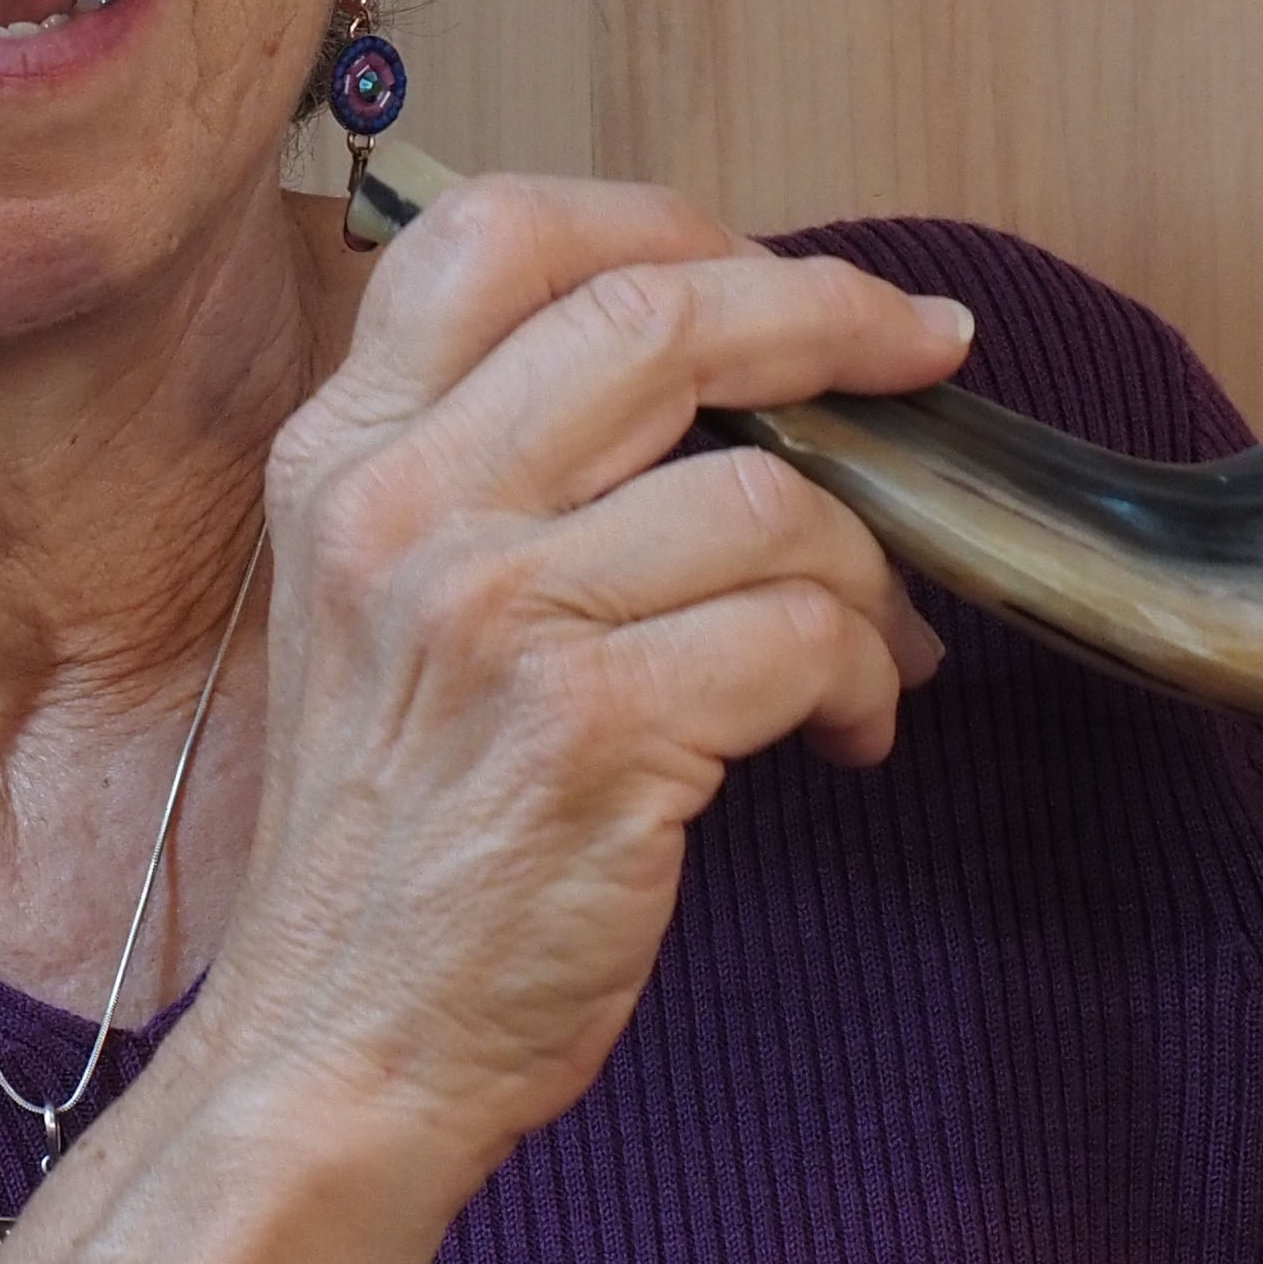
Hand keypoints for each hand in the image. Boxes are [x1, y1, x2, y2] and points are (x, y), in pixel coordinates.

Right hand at [210, 177, 973, 1187]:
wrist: (337, 1046)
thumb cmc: (389, 838)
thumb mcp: (377, 608)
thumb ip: (490, 471)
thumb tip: (726, 366)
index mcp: (342, 455)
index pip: (502, 233)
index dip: (673, 217)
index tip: (785, 272)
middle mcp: (400, 509)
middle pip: (656, 309)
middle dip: (831, 317)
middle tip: (925, 358)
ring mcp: (489, 616)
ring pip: (765, 490)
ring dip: (868, 564)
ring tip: (880, 641)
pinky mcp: (587, 731)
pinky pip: (802, 633)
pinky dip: (866, 679)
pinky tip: (849, 734)